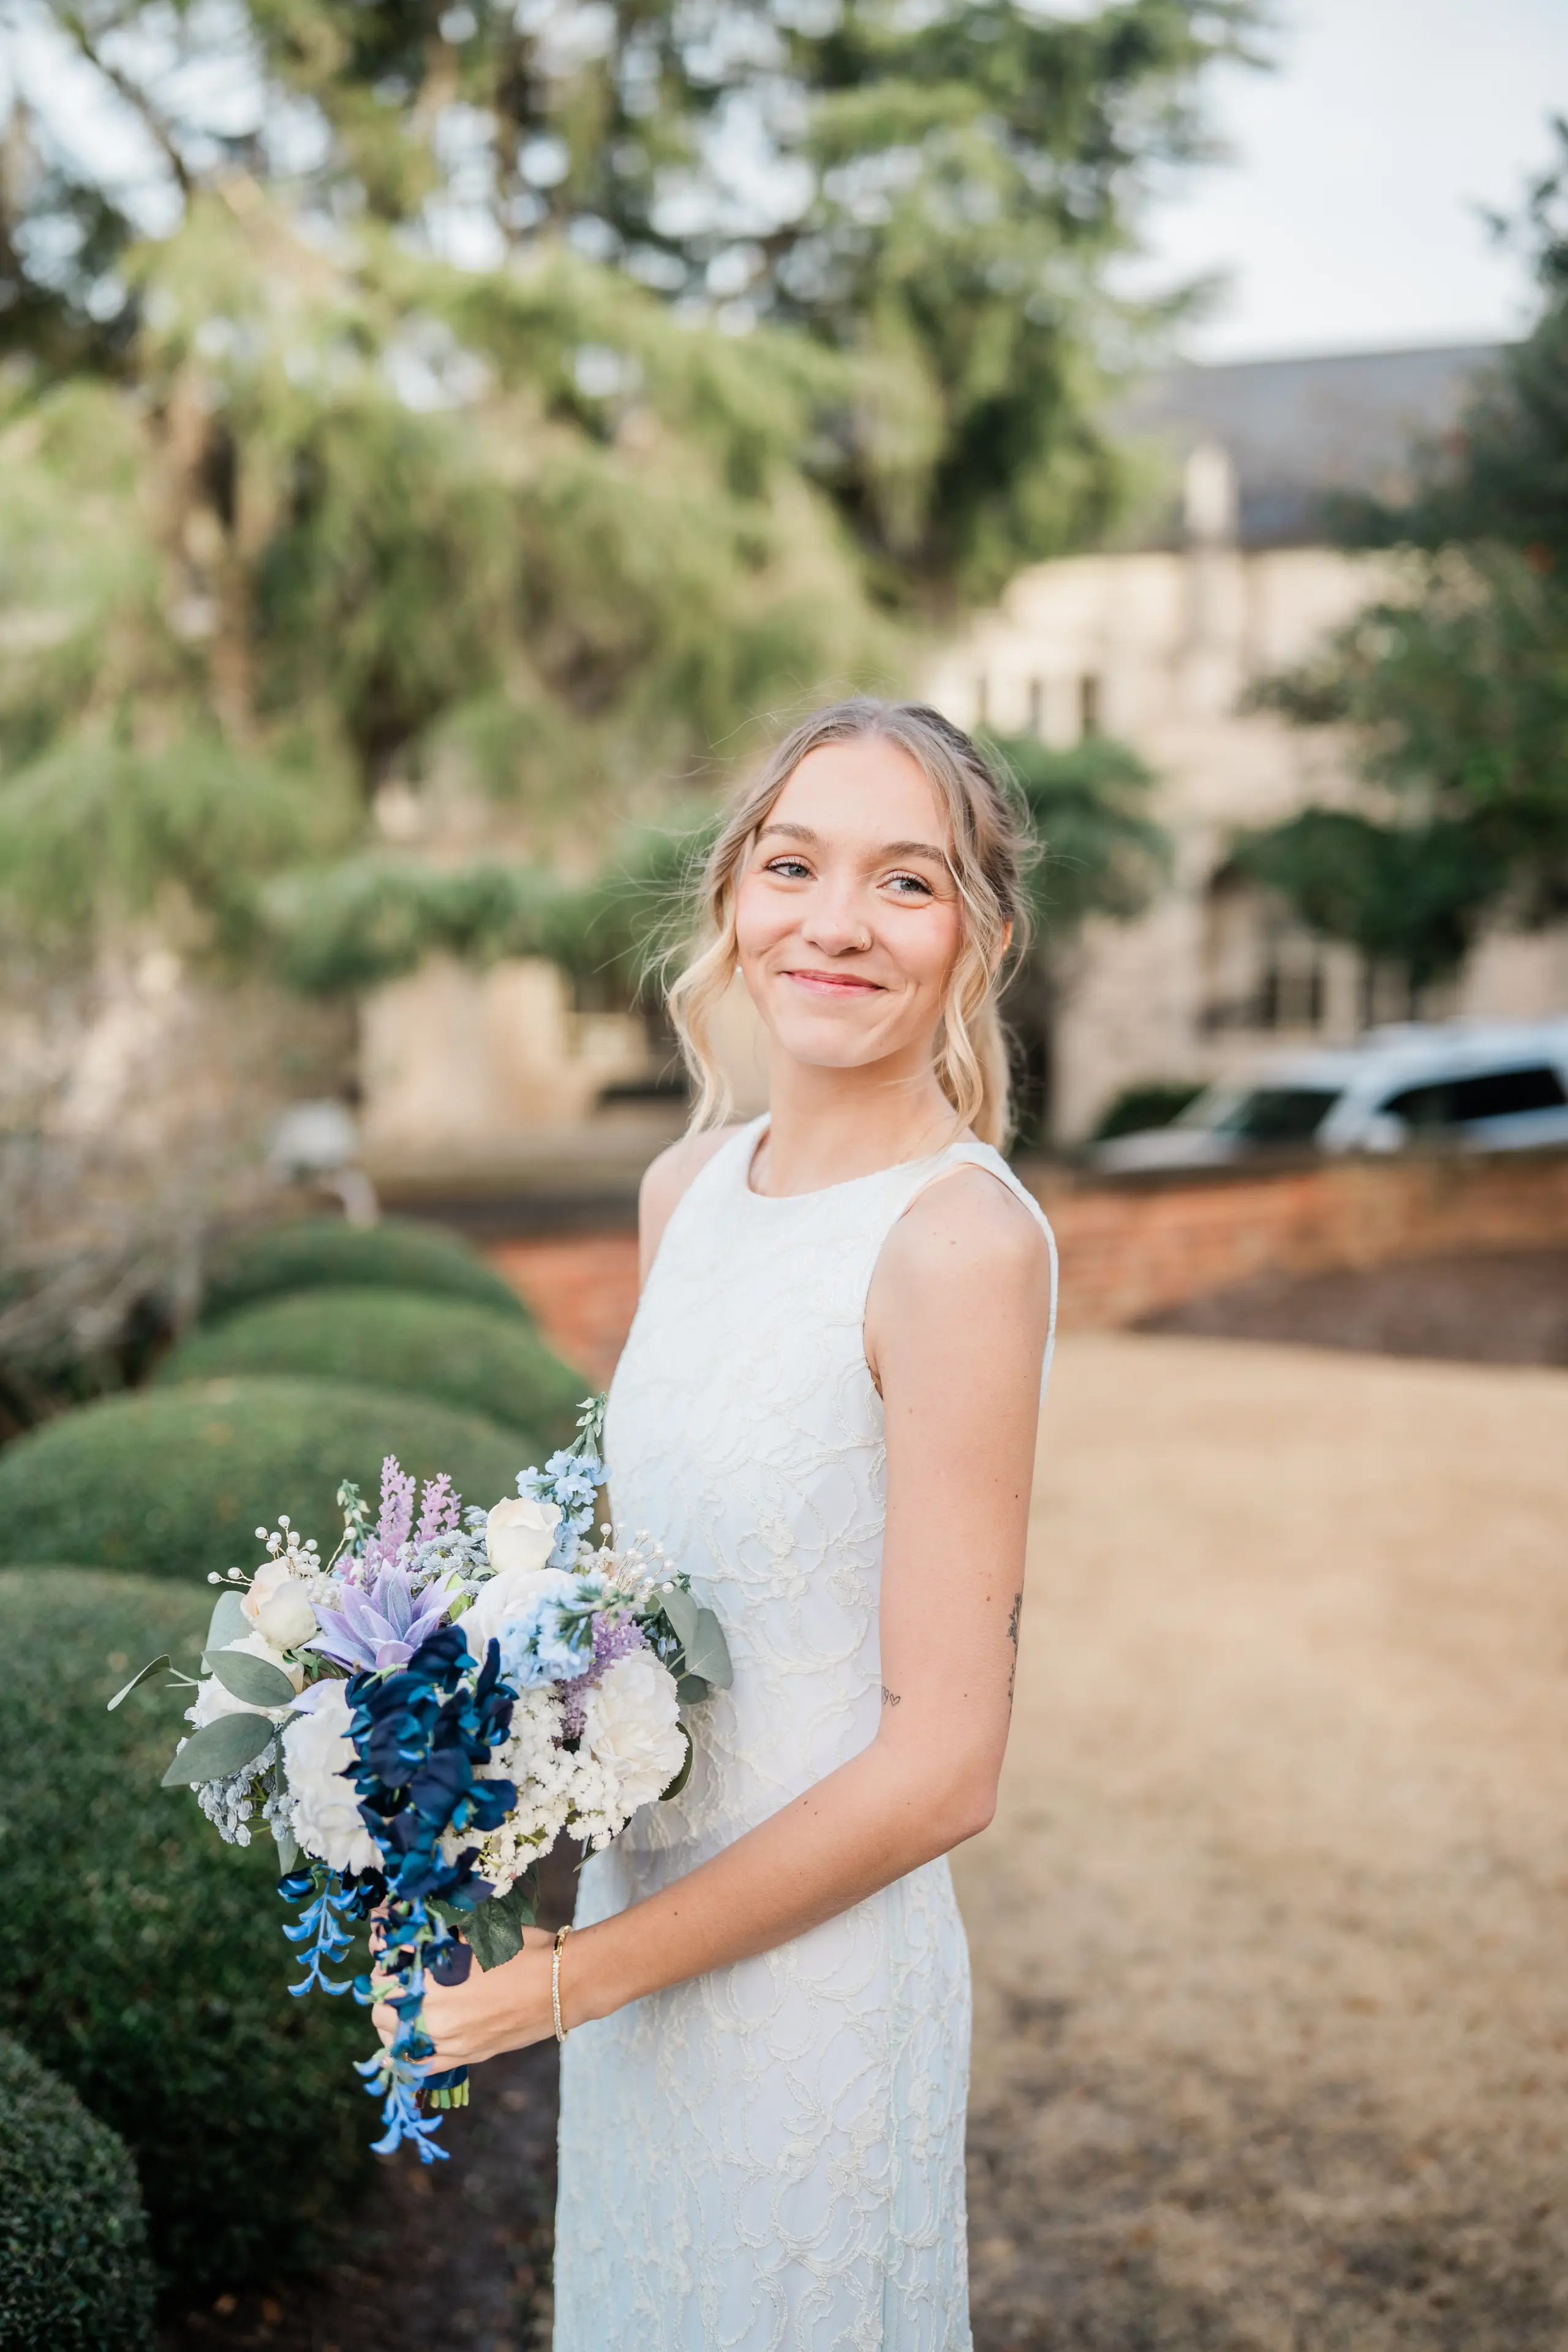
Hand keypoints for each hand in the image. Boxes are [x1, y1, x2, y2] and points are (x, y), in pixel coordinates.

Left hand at [370, 1925, 558, 2071]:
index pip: (384, 1972)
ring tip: (405, 2006)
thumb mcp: (477, 1931)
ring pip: (395, 2041)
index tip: (390, 1950)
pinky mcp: (464, 2057)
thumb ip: (438, 1932)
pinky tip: (408, 2043)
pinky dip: (408, 2055)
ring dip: (392, 2022)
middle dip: (384, 1991)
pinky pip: (421, 2066)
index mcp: (431, 1978)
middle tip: (399, 1975)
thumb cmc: (522, 1949)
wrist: (562, 1984)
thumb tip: (405, 1919)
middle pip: (381, 2009)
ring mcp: (448, 2041)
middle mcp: (433, 2015)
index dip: (384, 1958)